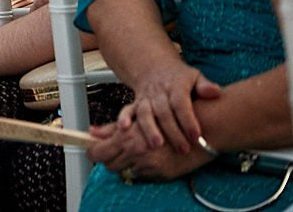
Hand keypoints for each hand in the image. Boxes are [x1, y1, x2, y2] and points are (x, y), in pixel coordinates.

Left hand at [92, 104, 215, 181]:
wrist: (201, 128)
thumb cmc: (168, 117)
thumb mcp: (136, 116)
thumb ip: (112, 127)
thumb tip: (91, 132)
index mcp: (127, 136)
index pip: (99, 152)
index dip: (93, 153)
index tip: (92, 151)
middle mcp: (137, 152)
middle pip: (110, 165)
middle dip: (109, 159)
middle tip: (113, 153)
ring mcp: (150, 165)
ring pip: (125, 172)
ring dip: (126, 164)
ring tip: (134, 153)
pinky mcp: (163, 174)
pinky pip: (143, 176)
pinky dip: (143, 169)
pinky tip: (149, 158)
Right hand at [114, 58, 220, 153]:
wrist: (155, 68)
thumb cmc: (180, 78)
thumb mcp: (195, 77)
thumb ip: (205, 86)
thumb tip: (215, 92)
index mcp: (176, 85)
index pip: (181, 103)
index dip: (188, 119)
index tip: (196, 136)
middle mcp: (159, 92)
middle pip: (163, 112)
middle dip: (172, 131)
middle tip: (183, 149)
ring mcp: (146, 97)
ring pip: (145, 113)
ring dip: (149, 128)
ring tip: (157, 145)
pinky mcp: (136, 103)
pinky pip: (127, 109)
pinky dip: (124, 118)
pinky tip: (124, 129)